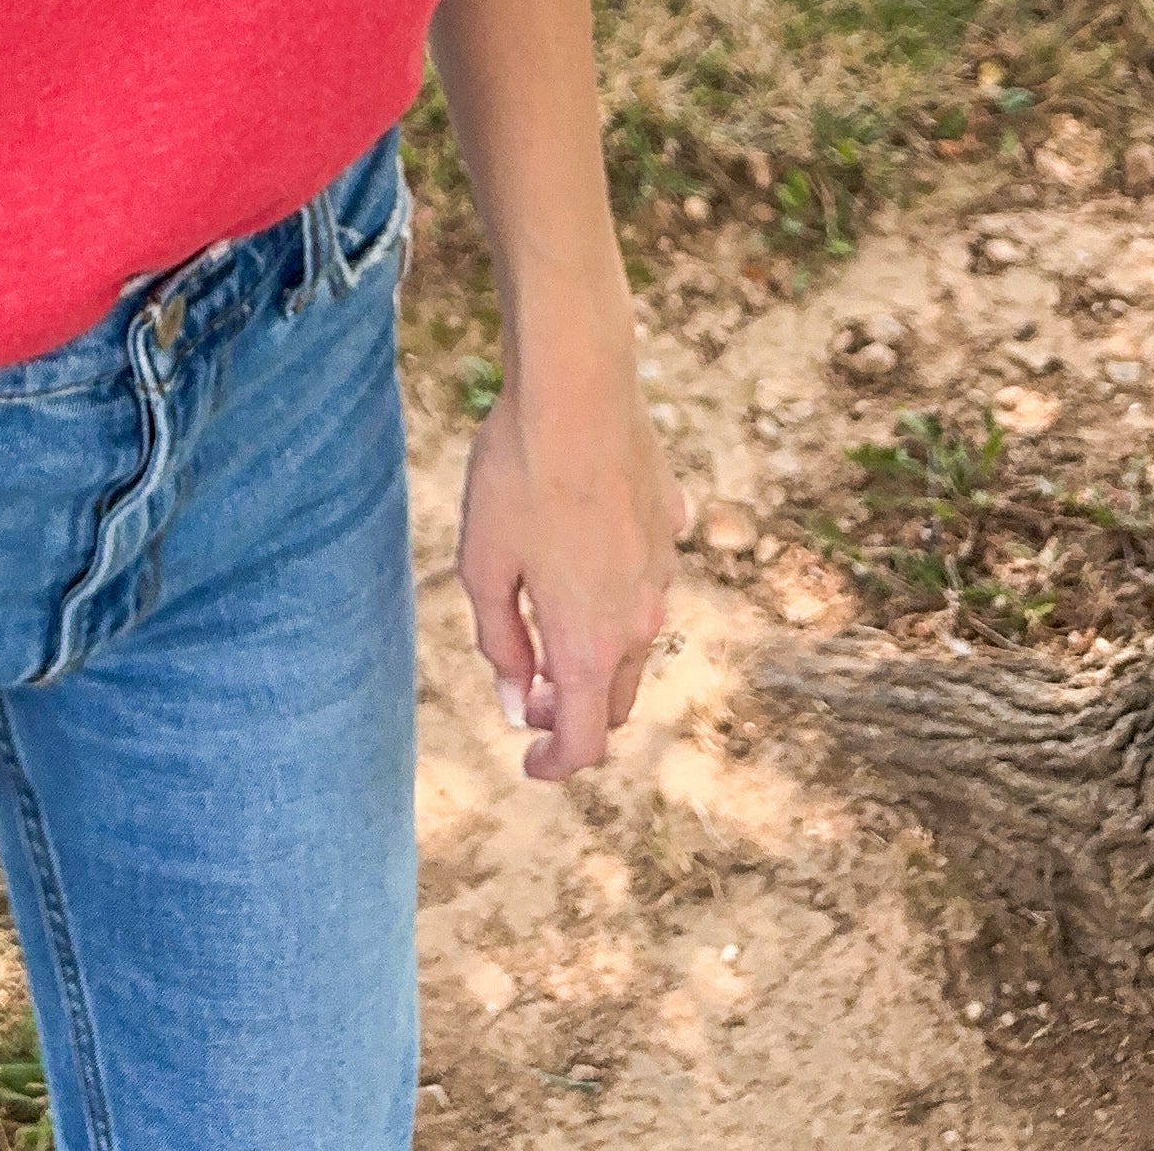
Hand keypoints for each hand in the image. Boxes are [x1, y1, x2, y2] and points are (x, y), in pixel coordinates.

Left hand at [458, 361, 680, 782]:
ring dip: (595, 651)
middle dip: (576, 710)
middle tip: (532, 696)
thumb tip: (518, 700)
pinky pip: (644, 575)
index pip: (586, 739)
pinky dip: (614, 587)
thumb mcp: (484, 566)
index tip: (531, 762)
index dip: (557, 764)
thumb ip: (501, 643)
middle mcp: (640, 620)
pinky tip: (579, 550)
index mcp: (589, 643)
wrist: (577, 390)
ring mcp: (662, 572)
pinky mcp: (669, 525)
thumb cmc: (517, 477)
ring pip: (633, 638)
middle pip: (615, 696)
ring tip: (549, 626)